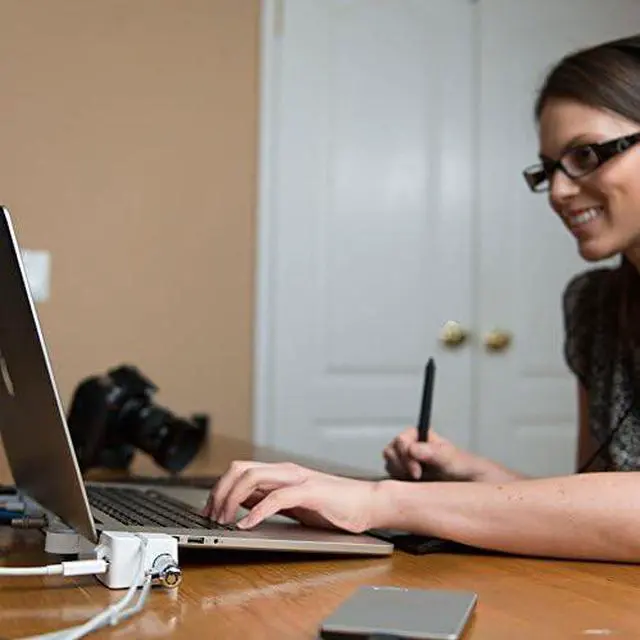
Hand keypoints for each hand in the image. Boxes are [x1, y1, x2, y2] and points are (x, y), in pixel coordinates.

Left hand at [203, 461, 382, 532]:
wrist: (368, 503)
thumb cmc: (334, 506)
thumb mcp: (294, 503)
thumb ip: (269, 499)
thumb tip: (241, 504)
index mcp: (280, 473)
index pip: (240, 470)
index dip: (218, 488)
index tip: (207, 510)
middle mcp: (286, 471)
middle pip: (239, 469)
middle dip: (218, 492)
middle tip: (211, 516)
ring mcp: (297, 479)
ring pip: (252, 478)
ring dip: (231, 499)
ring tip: (224, 520)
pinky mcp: (310, 493)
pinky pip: (276, 498)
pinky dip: (256, 511)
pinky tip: (245, 525)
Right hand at [383, 427, 481, 481]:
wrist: (472, 487)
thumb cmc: (466, 469)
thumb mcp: (453, 459)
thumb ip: (434, 452)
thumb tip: (413, 448)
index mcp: (420, 436)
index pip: (401, 440)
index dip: (405, 454)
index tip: (417, 471)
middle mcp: (410, 447)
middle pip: (391, 451)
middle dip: (401, 465)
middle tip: (417, 478)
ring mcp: (406, 463)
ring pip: (390, 464)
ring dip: (399, 474)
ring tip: (417, 483)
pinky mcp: (404, 478)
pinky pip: (392, 478)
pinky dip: (399, 484)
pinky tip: (413, 489)